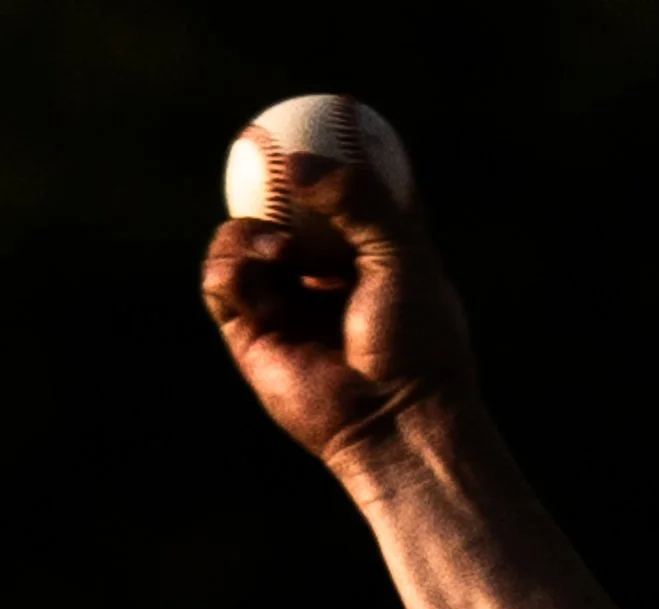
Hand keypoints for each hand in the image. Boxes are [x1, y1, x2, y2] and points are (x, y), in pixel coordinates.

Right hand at [201, 161, 478, 468]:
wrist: (396, 416)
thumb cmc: (418, 341)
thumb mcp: (402, 254)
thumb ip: (358, 199)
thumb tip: (295, 164)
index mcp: (377, 264)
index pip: (348, 203)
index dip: (332, 166)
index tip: (323, 123)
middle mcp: (329, 282)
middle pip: (286, 216)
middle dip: (270, 185)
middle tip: (261, 149)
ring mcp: (288, 307)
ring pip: (243, 241)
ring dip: (251, 229)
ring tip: (282, 245)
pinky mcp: (252, 333)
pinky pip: (221, 278)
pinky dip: (233, 260)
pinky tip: (266, 262)